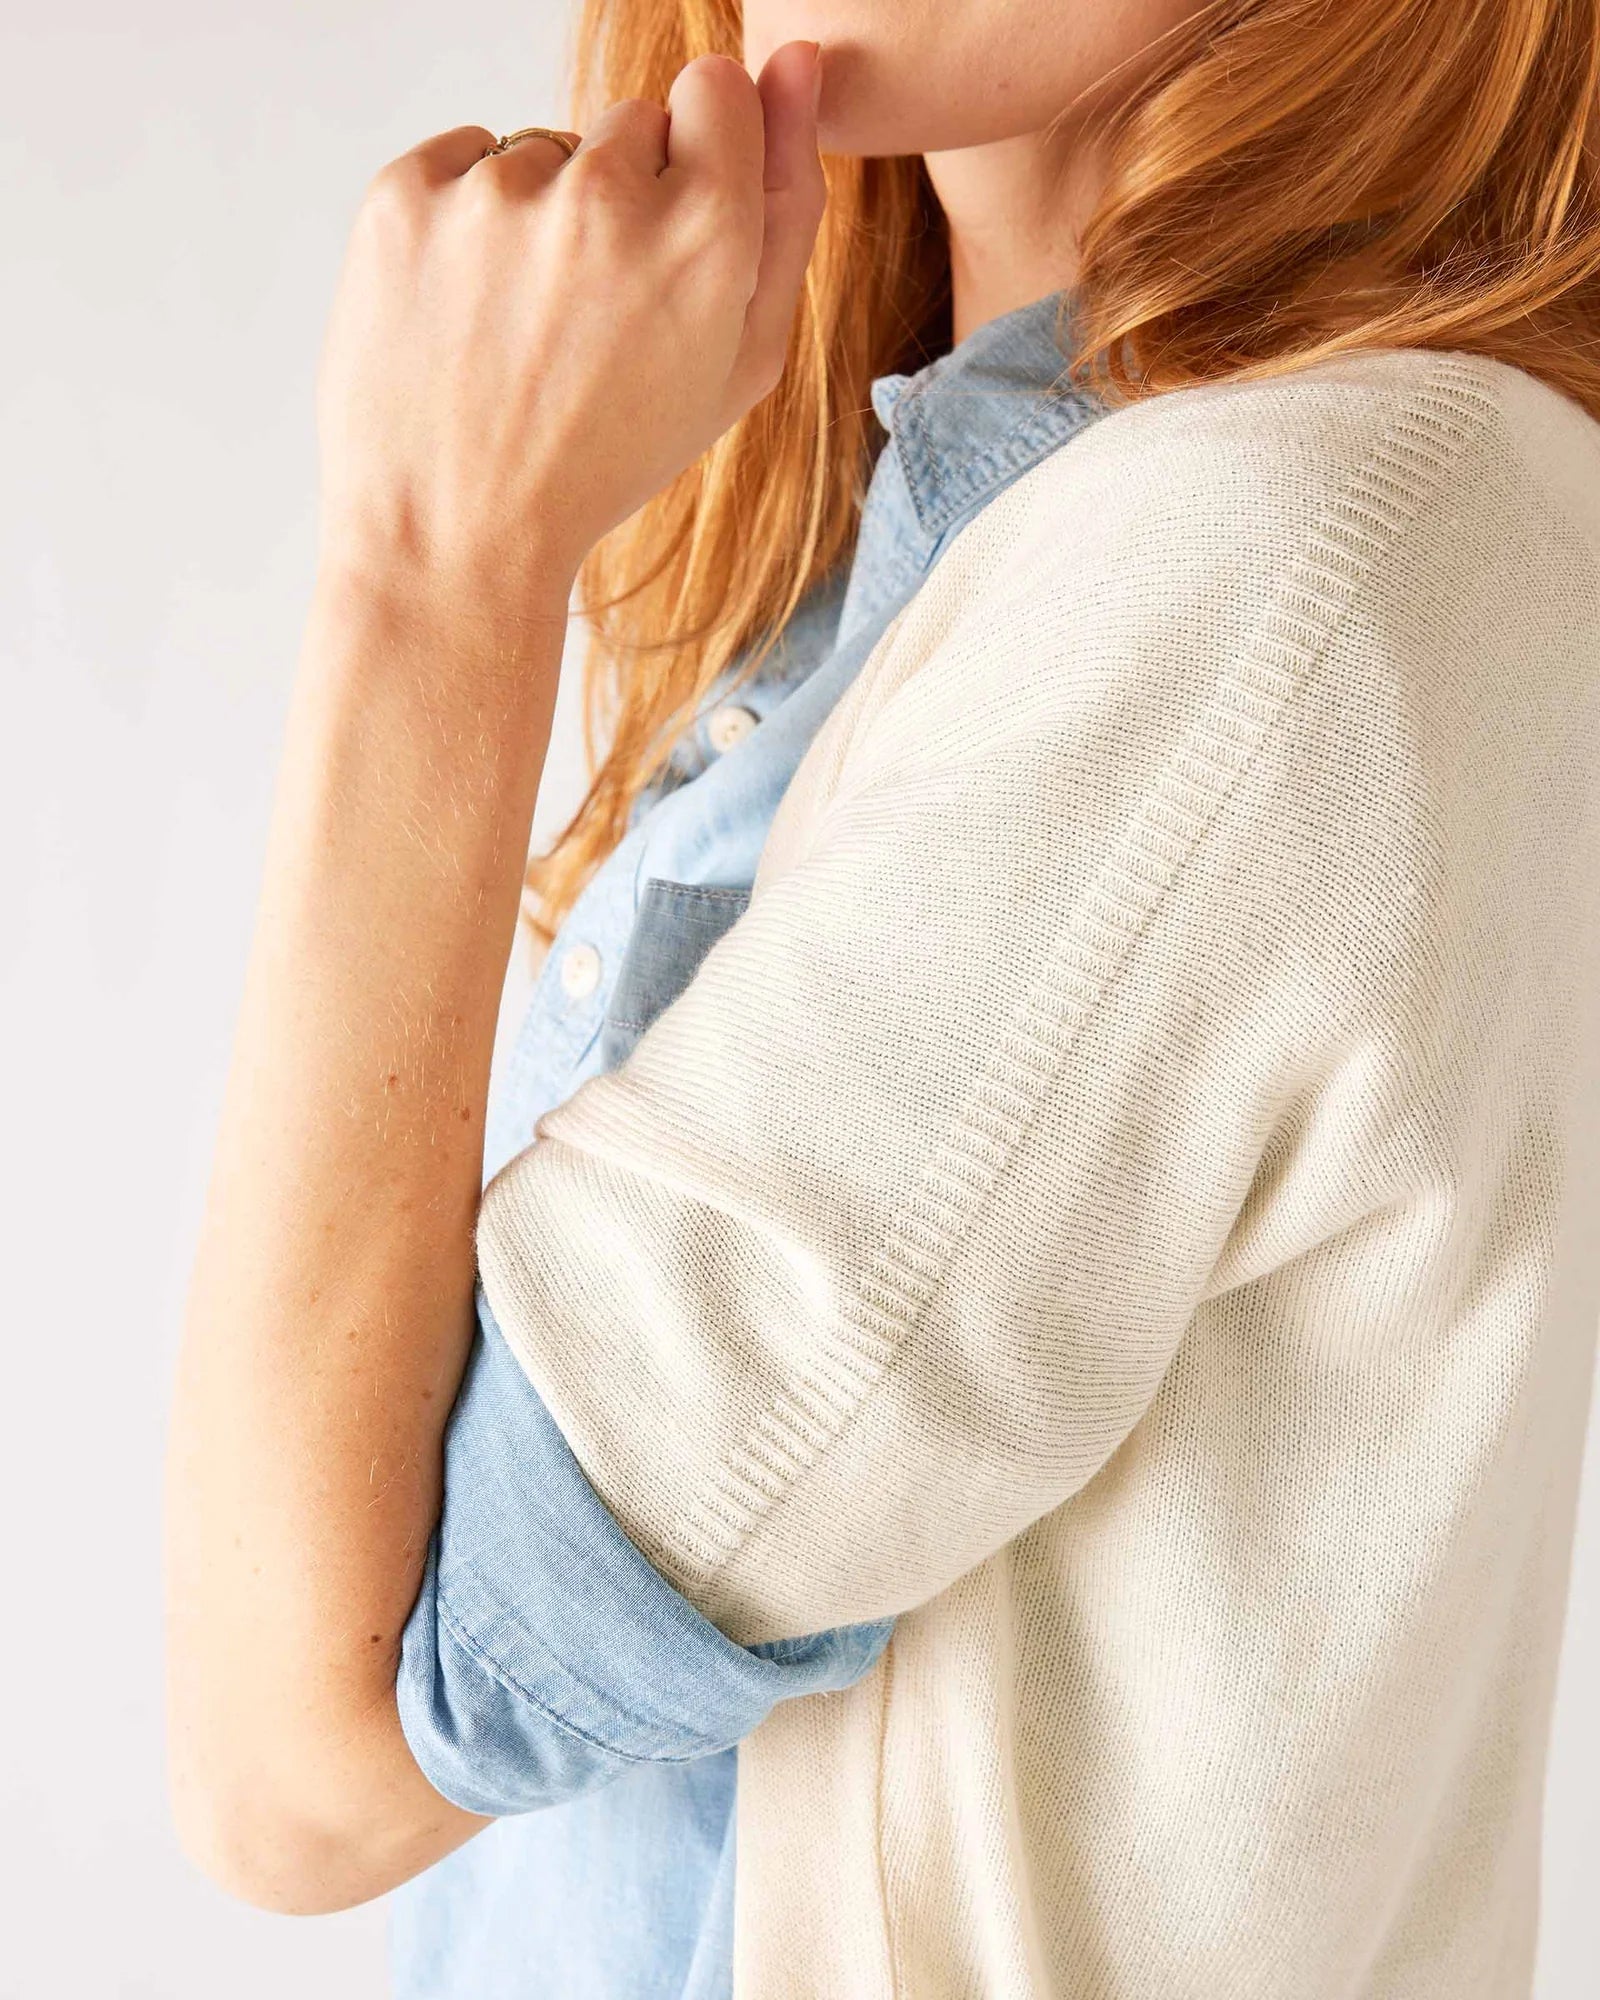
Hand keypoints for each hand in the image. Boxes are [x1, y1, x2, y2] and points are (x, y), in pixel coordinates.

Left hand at [315, 41, 825, 595]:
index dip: (698, 164)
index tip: (669, 236)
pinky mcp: (405, 197)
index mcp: (706, 239)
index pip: (719, 89)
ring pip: (542, 150)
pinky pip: (459, 161)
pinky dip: (463, 222)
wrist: (455, 538)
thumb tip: (798, 62)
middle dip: (622, 200)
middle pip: (630, 124)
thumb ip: (788, 210)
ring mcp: (495, 194)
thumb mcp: (737, 368)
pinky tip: (469, 315)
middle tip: (593, 322)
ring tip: (523, 333)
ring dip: (540, 219)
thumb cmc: (603, 462)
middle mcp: (603, 197)